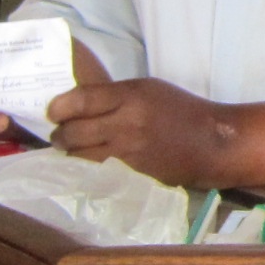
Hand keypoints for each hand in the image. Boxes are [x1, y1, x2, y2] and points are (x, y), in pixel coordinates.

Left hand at [48, 77, 233, 184]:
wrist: (211, 143)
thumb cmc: (180, 110)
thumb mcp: (148, 89)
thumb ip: (114, 95)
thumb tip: (78, 103)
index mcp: (131, 96)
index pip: (80, 100)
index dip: (58, 107)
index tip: (52, 111)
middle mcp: (125, 125)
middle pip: (73, 132)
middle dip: (59, 134)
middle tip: (59, 134)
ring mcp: (127, 154)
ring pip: (80, 157)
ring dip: (70, 153)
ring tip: (70, 149)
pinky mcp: (131, 176)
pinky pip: (96, 173)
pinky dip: (87, 168)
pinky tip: (87, 163)